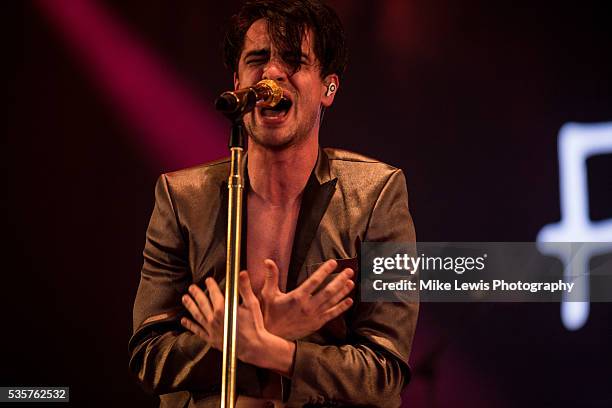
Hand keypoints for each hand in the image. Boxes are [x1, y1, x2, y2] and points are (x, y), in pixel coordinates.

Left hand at [180, 272, 295, 374]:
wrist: (254, 347)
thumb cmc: (254, 325)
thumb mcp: (251, 304)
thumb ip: (245, 288)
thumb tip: (242, 273)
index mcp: (223, 309)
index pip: (214, 293)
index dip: (210, 285)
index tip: (208, 280)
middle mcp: (214, 318)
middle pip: (202, 303)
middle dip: (196, 294)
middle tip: (191, 287)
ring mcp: (211, 330)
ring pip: (197, 315)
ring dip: (190, 306)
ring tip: (184, 298)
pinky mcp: (211, 339)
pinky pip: (198, 331)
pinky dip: (190, 325)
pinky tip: (184, 321)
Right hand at [260, 259, 354, 339]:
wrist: (273, 336)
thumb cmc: (270, 313)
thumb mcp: (268, 294)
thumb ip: (271, 277)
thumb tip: (268, 261)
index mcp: (297, 297)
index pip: (314, 281)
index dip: (325, 271)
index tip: (333, 263)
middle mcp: (308, 306)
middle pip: (328, 291)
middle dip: (340, 280)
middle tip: (349, 271)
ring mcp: (314, 316)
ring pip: (332, 302)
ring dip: (343, 291)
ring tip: (351, 282)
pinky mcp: (316, 324)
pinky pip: (332, 314)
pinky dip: (341, 308)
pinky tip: (349, 301)